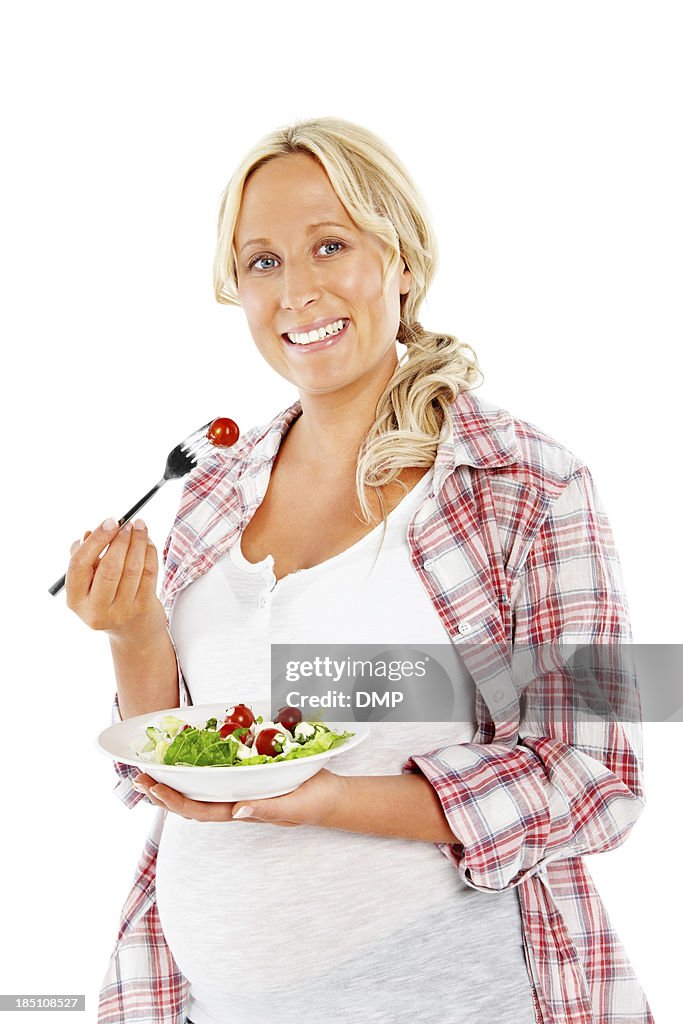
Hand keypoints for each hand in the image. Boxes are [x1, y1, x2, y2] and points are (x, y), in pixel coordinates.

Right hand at [65, 517, 166, 640]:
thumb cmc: (106, 598)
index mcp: (75, 599)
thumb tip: (89, 534)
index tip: (109, 522)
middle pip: (109, 568)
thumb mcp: (88, 583)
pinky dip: (150, 553)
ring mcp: (121, 611)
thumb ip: (85, 559)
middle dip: (120, 540)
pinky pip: (149, 574)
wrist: (132, 631)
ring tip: (140, 527)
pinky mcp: (143, 608)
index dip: (95, 541)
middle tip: (127, 523)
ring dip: (138, 542)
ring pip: (132, 569)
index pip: (79, 565)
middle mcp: (95, 609)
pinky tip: (148, 542)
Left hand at [132, 768, 349, 828]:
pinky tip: (186, 755)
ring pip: (198, 788)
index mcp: (240, 811)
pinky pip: (216, 773)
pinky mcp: (247, 774)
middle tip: (137, 776)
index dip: (173, 800)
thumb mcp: (291, 807)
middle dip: (162, 791)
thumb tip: (237, 811)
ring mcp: (238, 789)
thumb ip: (265, 810)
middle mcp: (233, 801)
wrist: (330, 795)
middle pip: (190, 801)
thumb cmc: (312, 803)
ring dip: (173, 780)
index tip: (152, 787)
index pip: (198, 810)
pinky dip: (196, 766)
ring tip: (149, 769)